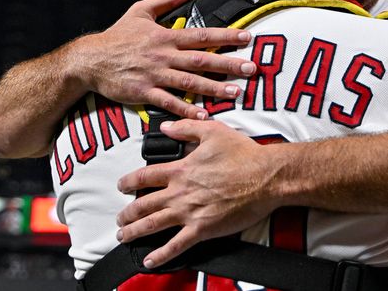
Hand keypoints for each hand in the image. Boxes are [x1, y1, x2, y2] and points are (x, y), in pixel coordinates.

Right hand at [80, 0, 256, 118]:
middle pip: (202, 59)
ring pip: (189, 81)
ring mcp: (154, 74)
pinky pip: (168, 101)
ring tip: (235, 93)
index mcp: (166, 36)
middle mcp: (164, 55)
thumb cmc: (117, 36)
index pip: (202, 35)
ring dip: (214, 88)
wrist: (89, 60)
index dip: (225, 36)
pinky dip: (186, 108)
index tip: (247, 38)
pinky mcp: (143, 92)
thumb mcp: (140, 11)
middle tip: (251, 69)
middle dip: (228, 64)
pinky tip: (203, 115)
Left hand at [115, 119, 284, 267]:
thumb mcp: (213, 131)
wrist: (266, 177)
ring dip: (134, 231)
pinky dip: (160, 255)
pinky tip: (149, 260)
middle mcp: (180, 192)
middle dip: (127, 212)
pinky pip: (176, 245)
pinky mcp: (202, 229)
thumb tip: (165, 127)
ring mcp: (189, 212)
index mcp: (181, 170)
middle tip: (120, 217)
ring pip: (152, 224)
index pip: (145, 176)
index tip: (121, 186)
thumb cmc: (244, 154)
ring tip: (124, 236)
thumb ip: (186, 128)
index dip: (128, 182)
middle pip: (143, 204)